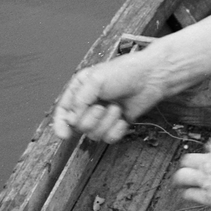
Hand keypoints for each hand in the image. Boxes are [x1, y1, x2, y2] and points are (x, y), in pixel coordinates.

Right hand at [52, 51, 167, 142]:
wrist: (150, 78)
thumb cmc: (124, 73)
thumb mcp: (96, 80)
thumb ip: (79, 100)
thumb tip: (71, 119)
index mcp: (79, 90)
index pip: (63, 111)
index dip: (60, 125)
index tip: (63, 135)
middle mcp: (89, 104)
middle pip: (79, 126)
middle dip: (93, 117)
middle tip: (104, 104)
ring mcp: (103, 116)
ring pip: (94, 134)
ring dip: (107, 122)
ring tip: (117, 107)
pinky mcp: (116, 125)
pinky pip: (109, 138)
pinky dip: (117, 130)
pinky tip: (123, 117)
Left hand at [172, 136, 210, 210]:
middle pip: (189, 159)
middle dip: (190, 163)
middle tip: (191, 168)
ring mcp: (206, 178)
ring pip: (182, 175)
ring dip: (181, 179)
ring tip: (179, 182)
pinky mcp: (206, 196)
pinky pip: (189, 194)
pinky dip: (188, 194)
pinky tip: (189, 196)